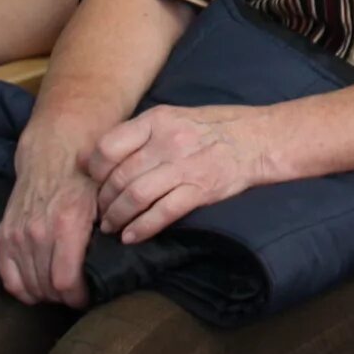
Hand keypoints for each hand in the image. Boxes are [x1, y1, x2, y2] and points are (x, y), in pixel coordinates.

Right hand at [0, 119, 105, 307]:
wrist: (56, 148)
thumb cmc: (87, 175)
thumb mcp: (106, 201)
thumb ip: (108, 234)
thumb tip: (112, 267)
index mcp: (66, 225)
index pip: (66, 282)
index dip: (78, 298)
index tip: (87, 297)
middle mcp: (38, 232)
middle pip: (47, 287)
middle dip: (63, 297)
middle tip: (75, 294)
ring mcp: (17, 233)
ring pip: (28, 284)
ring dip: (45, 294)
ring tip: (59, 291)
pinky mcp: (4, 232)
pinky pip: (7, 275)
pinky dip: (21, 288)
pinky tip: (35, 290)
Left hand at [88, 104, 281, 244]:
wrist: (259, 139)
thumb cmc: (213, 128)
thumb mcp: (174, 117)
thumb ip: (140, 133)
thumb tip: (98, 156)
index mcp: (157, 120)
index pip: (109, 146)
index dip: (95, 170)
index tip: (94, 183)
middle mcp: (168, 141)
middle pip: (120, 176)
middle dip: (104, 200)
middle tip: (101, 213)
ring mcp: (185, 166)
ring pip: (136, 196)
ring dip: (118, 216)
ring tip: (112, 227)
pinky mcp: (201, 190)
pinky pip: (163, 213)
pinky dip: (142, 228)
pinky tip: (132, 236)